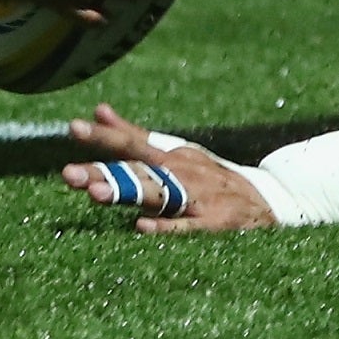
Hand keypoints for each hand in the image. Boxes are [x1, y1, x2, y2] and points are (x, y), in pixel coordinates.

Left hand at [62, 104, 277, 233]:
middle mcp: (182, 173)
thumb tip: (96, 110)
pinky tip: (141, 228)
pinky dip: (165, 227)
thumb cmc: (212, 178)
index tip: (72, 128)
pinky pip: (185, 228)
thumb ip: (134, 135)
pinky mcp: (214, 223)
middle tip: (68, 175)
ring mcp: (197, 197)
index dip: (104, 137)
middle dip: (103, 172)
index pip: (133, 143)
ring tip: (95, 195)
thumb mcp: (176, 153)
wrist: (270, 202)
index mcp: (171, 157)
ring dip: (127, 193)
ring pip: (157, 194)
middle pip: (137, 171)